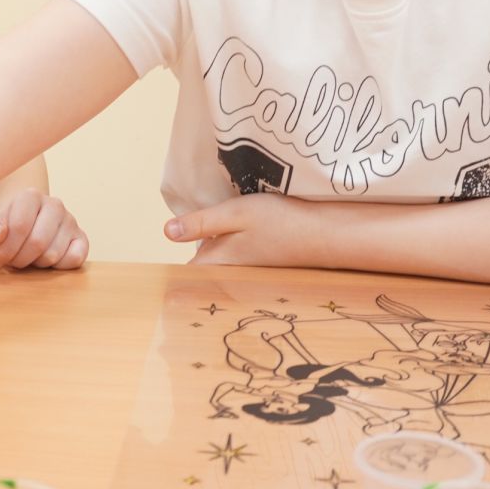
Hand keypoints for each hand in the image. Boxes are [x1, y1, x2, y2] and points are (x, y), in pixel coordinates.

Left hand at [0, 188, 88, 269]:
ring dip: (35, 264)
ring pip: (53, 254)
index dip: (5, 250)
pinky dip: (58, 267)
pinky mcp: (82, 238)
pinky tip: (45, 262)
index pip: (19, 226)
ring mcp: (71, 220)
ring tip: (27, 258)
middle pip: (37, 243)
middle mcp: (54, 204)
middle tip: (11, 261)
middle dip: (19, 260)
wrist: (22, 228)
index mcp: (30, 196)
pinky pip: (74, 259)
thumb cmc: (3, 230)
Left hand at [165, 193, 318, 265]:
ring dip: (211, 251)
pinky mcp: (261, 262)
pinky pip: (235, 260)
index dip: (172, 273)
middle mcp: (231, 271)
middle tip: (182, 247)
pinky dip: (230, 250)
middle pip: (201, 268)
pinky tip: (234, 234)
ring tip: (206, 234)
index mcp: (219, 261)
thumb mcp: (235, 213)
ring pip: (219, 262)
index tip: (163, 275)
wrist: (326, 234)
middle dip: (191, 258)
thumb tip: (166, 232)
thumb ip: (201, 223)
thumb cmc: (281, 221)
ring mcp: (247, 268)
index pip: (186, 274)